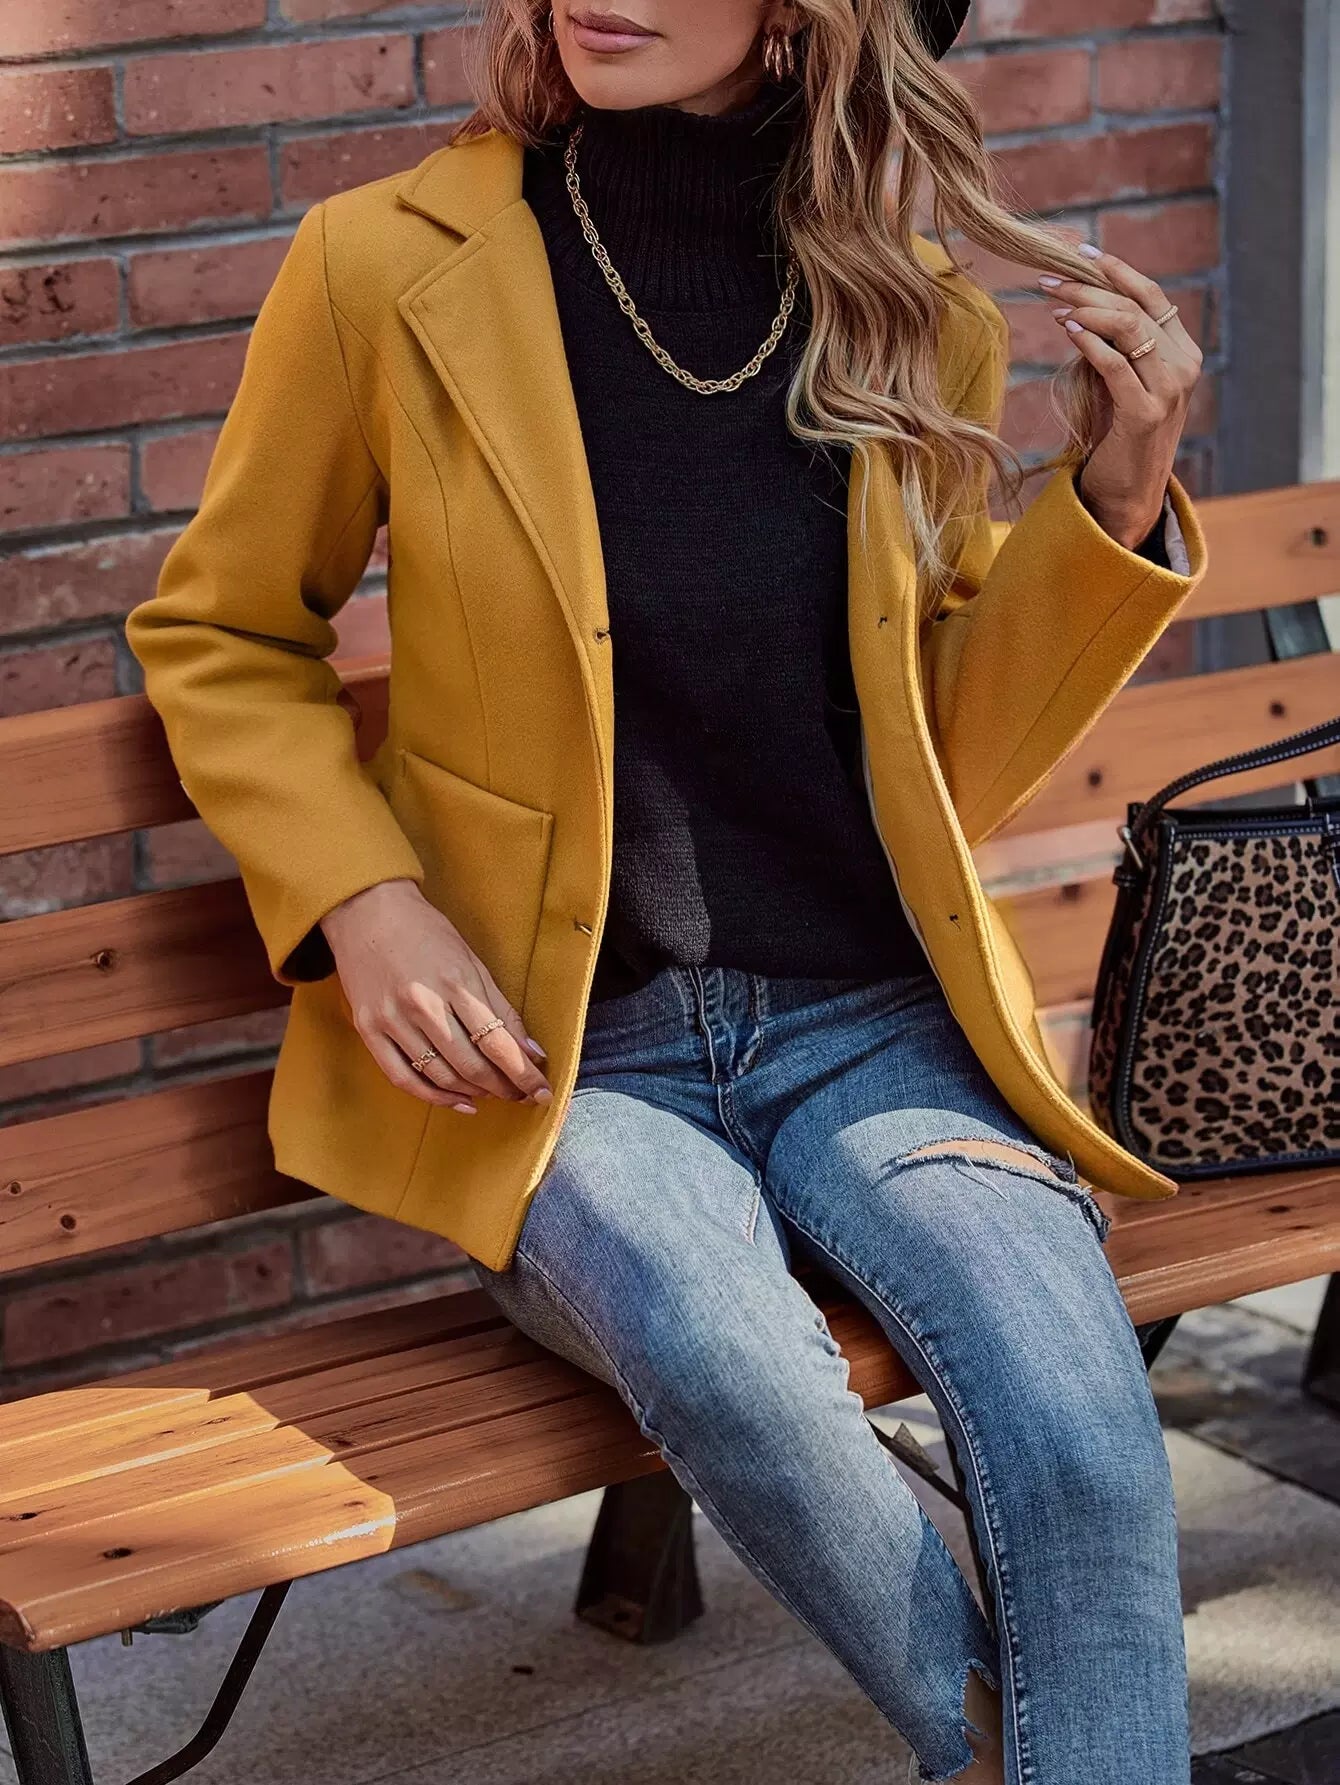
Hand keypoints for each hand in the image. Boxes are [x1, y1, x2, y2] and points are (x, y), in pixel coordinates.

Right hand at [319, 879, 551, 1114]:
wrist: (366, 912)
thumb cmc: (426, 933)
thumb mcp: (472, 961)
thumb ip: (500, 1008)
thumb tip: (531, 1051)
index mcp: (455, 982)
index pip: (497, 1042)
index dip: (523, 1073)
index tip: (541, 1091)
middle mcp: (423, 1005)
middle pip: (471, 1065)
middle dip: (503, 1087)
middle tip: (520, 1095)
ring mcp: (392, 1020)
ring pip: (440, 1075)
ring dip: (474, 1093)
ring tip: (493, 1094)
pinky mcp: (368, 1030)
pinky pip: (403, 1077)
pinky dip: (434, 1096)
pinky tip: (459, 1101)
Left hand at [1038, 244, 1202, 549]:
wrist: (1128, 490)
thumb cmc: (1117, 434)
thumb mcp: (1122, 380)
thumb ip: (1116, 346)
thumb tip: (1081, 303)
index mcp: (1183, 352)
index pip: (1152, 296)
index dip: (1118, 270)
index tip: (1081, 253)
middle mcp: (1184, 366)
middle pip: (1136, 307)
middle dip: (1090, 287)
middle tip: (1050, 280)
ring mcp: (1170, 390)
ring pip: (1129, 328)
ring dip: (1087, 308)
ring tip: (1054, 302)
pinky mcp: (1145, 414)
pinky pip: (1116, 365)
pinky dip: (1090, 341)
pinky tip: (1068, 328)